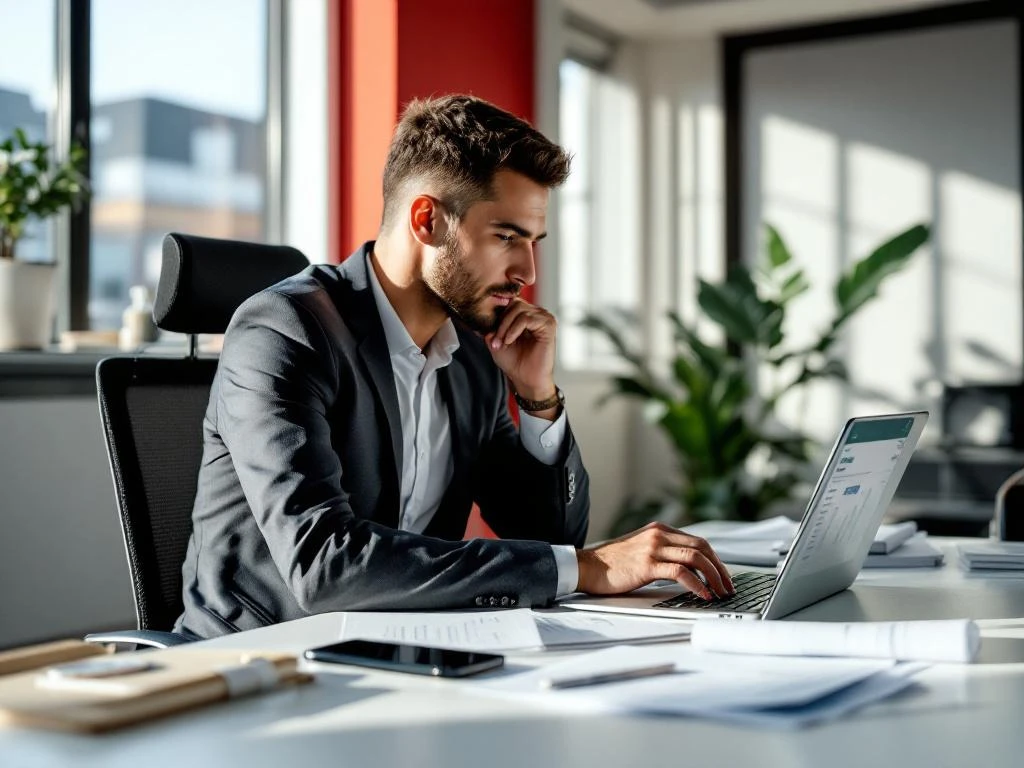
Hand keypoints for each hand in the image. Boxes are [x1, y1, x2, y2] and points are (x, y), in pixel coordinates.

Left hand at [485, 298, 556, 401]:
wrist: (525, 379)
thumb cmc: (514, 361)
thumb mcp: (495, 340)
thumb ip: (490, 325)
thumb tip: (479, 313)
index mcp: (526, 314)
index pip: (509, 301)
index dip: (497, 315)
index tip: (489, 333)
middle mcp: (536, 313)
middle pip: (513, 303)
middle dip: (500, 322)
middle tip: (495, 341)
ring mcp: (544, 317)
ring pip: (519, 309)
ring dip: (505, 327)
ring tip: (502, 343)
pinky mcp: (549, 324)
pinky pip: (526, 318)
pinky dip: (514, 330)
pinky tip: (510, 341)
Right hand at [575, 522, 734, 598]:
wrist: (587, 566)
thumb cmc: (612, 563)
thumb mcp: (641, 549)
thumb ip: (662, 552)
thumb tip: (688, 569)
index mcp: (660, 530)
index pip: (698, 541)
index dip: (715, 560)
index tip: (723, 576)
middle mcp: (659, 535)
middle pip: (702, 547)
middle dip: (720, 569)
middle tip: (728, 586)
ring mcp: (653, 548)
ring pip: (696, 557)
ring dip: (713, 577)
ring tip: (720, 592)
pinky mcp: (647, 564)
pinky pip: (680, 572)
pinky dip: (696, 584)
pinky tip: (702, 594)